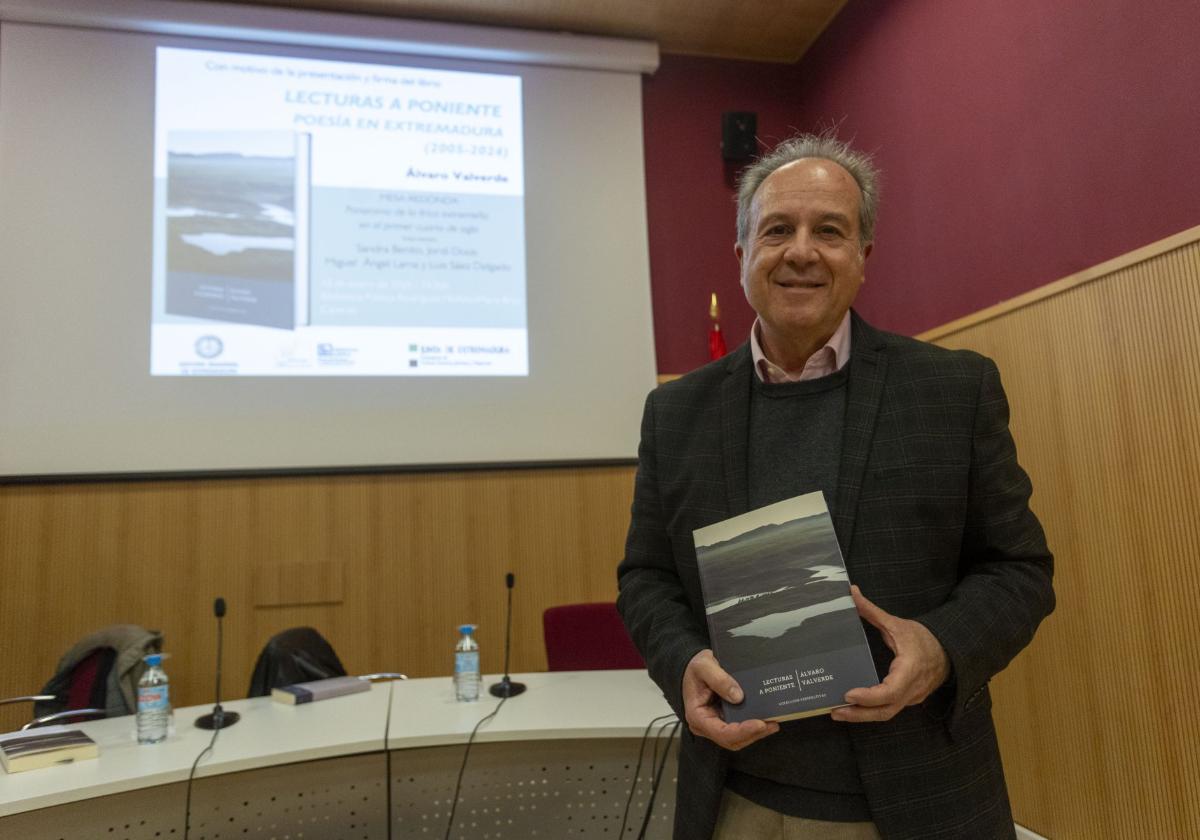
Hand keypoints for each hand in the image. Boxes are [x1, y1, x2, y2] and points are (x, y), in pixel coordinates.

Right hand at [682, 649, 778, 749]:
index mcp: (697, 716)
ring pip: (738, 738)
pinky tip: (766, 720)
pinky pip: (740, 729)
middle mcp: (706, 725)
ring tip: (773, 723)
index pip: (721, 732)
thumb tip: (738, 696)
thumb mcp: (703, 666)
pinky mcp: (724, 720)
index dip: (742, 731)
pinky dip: (753, 727)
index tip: (759, 724)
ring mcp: (716, 724)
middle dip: (753, 734)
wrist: (694, 667)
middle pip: (732, 739)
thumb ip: (719, 679)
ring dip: (756, 733)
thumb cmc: (695, 668)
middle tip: (772, 724)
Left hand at [831, 585, 949, 723]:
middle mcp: (911, 689)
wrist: (950, 651)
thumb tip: (851, 592)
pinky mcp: (908, 700)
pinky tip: (854, 708)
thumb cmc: (924, 638)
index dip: (869, 696)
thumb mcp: (897, 624)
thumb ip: (872, 611)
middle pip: (885, 710)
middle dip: (859, 714)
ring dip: (862, 716)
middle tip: (835, 711)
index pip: (890, 691)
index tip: (849, 694)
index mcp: (910, 669)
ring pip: (886, 714)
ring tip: (838, 713)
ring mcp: (911, 698)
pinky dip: (871, 712)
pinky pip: (889, 710)